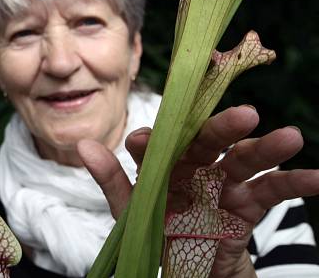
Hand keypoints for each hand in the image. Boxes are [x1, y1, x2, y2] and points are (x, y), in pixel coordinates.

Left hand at [78, 105, 318, 277]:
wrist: (187, 268)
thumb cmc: (157, 231)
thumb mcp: (132, 211)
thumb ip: (111, 180)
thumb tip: (82, 145)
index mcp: (162, 163)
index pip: (158, 143)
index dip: (152, 139)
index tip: (144, 140)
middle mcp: (194, 166)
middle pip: (208, 142)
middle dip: (225, 128)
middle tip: (246, 114)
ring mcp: (224, 183)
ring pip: (245, 159)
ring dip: (269, 149)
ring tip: (290, 137)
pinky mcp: (248, 204)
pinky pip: (274, 191)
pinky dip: (298, 183)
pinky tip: (318, 178)